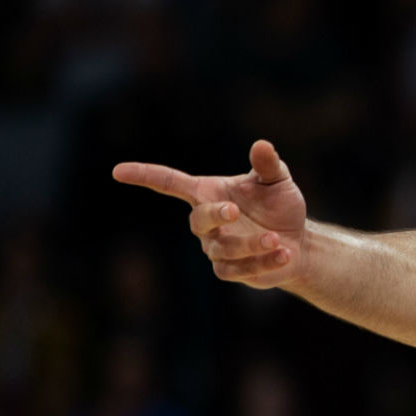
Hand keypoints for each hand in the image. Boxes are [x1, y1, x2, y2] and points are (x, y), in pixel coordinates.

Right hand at [113, 139, 307, 289]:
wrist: (297, 242)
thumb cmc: (279, 207)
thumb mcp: (277, 181)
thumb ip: (267, 165)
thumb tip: (261, 144)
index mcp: (209, 194)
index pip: (170, 183)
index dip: (145, 176)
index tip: (118, 170)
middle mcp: (207, 223)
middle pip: (197, 220)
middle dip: (214, 215)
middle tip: (234, 211)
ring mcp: (216, 249)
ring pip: (223, 249)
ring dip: (249, 244)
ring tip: (275, 238)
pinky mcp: (231, 271)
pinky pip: (240, 270)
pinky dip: (264, 261)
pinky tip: (285, 253)